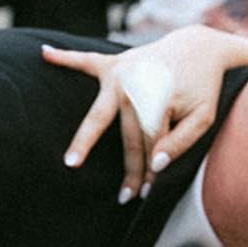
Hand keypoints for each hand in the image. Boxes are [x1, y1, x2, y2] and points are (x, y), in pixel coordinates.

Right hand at [43, 24, 247, 199]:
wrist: (198, 47)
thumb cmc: (202, 87)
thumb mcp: (204, 117)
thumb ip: (182, 142)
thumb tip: (155, 164)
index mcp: (159, 99)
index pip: (150, 144)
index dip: (149, 171)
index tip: (148, 192)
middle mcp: (135, 85)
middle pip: (127, 137)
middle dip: (129, 169)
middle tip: (126, 198)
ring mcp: (120, 72)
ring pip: (100, 116)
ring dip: (85, 140)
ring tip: (71, 162)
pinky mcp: (113, 63)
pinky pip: (84, 61)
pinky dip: (64, 58)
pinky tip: (44, 53)